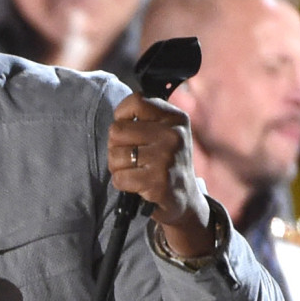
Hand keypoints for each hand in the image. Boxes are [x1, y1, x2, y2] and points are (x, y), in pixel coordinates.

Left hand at [108, 93, 213, 256]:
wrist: (184, 199)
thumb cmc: (166, 163)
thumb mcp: (164, 133)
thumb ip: (144, 119)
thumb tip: (118, 117)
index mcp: (175, 118)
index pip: (136, 101)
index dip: (122, 117)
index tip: (128, 131)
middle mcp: (173, 135)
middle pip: (117, 131)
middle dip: (116, 147)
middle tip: (132, 158)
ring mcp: (166, 158)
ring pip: (115, 156)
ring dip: (118, 168)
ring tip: (135, 171)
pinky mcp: (157, 182)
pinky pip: (119, 178)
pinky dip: (122, 184)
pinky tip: (137, 185)